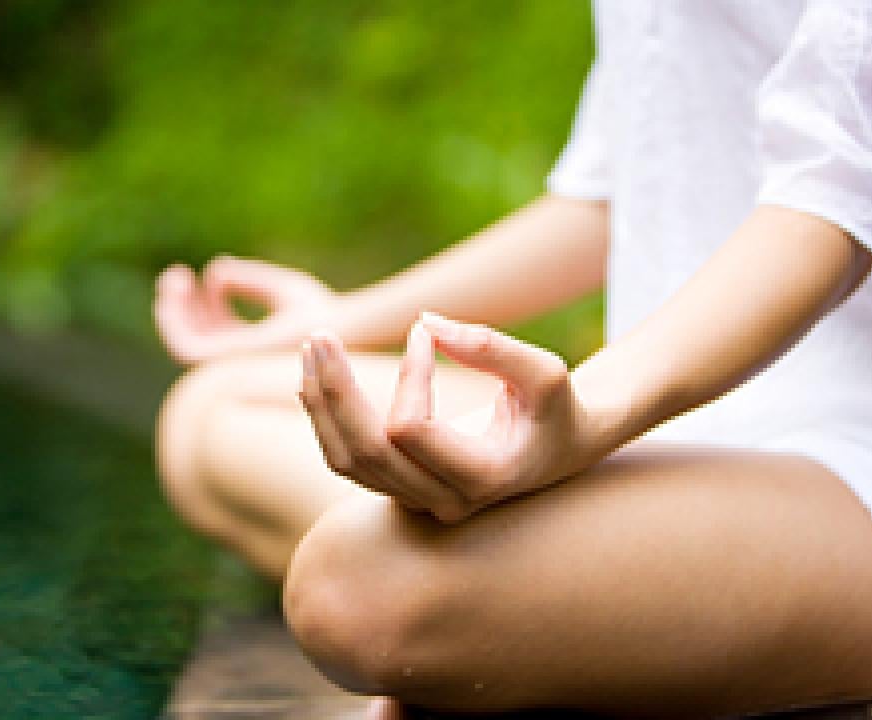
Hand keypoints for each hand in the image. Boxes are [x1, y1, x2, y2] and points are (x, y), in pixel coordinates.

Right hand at [154, 256, 338, 364]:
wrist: (331, 329)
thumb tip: (215, 273)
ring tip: (173, 279)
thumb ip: (250, 282)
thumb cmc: (319, 314)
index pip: (217, 331)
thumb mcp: (281, 291)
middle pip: (196, 337)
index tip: (204, 277)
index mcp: (253, 348)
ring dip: (171, 312)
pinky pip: (183, 346)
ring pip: (182, 343)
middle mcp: (237, 361)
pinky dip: (173, 320)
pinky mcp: (223, 363)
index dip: (204, 304)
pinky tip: (176, 290)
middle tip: (176, 275)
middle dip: (180, 307)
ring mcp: (229, 365)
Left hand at [299, 313, 587, 522]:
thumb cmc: (556, 407)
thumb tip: (426, 322)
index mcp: (483, 478)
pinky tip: (316, 376)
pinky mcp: (399, 490)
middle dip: (335, 390)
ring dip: (321, 403)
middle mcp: (445, 502)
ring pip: (346, 460)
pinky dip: (326, 417)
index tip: (423, 331)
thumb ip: (492, 347)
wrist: (560, 449)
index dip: (409, 375)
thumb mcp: (545, 372)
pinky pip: (347, 459)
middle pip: (366, 453)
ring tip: (311, 349)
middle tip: (319, 335)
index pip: (411, 429)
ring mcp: (418, 502)